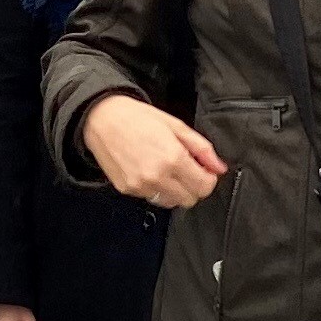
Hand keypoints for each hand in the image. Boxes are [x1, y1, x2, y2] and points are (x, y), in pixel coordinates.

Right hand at [82, 94, 225, 209]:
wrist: (102, 119)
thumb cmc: (136, 117)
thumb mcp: (175, 125)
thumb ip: (201, 148)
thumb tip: (218, 166)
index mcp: (173, 158)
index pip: (205, 186)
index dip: (208, 178)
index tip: (204, 170)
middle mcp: (157, 176)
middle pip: (190, 199)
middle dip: (194, 186)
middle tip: (187, 169)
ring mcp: (141, 186)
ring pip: (172, 203)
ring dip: (176, 191)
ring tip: (167, 170)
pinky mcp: (128, 190)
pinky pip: (152, 198)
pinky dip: (157, 189)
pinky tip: (151, 171)